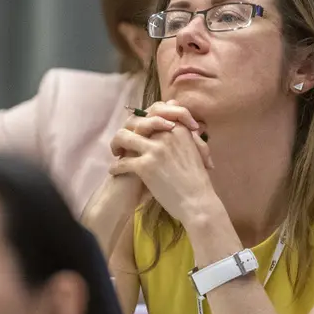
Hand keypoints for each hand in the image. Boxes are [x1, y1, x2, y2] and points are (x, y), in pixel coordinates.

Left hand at [109, 101, 217, 223]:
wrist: (198, 202)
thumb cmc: (198, 180)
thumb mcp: (197, 150)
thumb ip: (186, 135)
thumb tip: (172, 123)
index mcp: (179, 129)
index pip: (155, 112)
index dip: (143, 119)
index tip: (138, 130)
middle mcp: (166, 134)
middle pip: (136, 122)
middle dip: (127, 131)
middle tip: (122, 143)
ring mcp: (155, 149)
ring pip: (123, 137)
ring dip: (116, 144)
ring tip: (115, 153)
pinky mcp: (146, 166)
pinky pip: (122, 162)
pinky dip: (116, 167)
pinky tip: (115, 171)